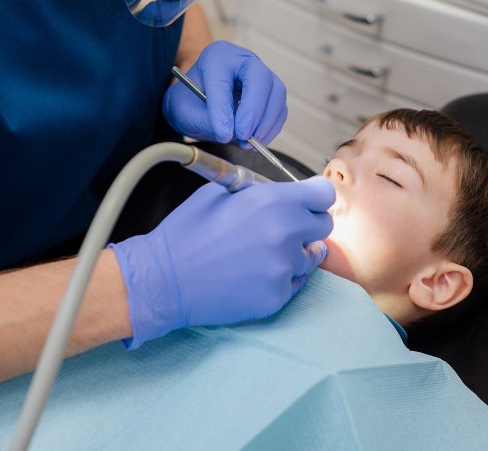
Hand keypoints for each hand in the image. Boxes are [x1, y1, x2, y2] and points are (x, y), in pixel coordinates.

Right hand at [109, 176, 334, 348]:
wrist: (163, 281)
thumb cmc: (186, 233)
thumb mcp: (218, 193)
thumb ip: (258, 191)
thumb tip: (280, 193)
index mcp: (272, 202)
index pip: (324, 194)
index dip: (313, 198)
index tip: (304, 204)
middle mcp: (285, 233)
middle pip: (323, 225)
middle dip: (306, 225)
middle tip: (281, 231)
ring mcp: (283, 268)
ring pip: (311, 258)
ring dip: (295, 254)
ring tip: (262, 255)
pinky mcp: (276, 297)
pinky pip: (294, 283)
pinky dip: (279, 279)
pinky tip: (252, 276)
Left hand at [163, 41, 286, 145]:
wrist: (197, 103)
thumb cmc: (190, 102)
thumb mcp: (185, 111)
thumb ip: (205, 120)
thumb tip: (228, 133)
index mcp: (216, 57)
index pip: (223, 80)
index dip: (223, 108)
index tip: (223, 133)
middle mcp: (243, 61)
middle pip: (260, 78)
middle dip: (254, 111)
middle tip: (243, 135)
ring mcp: (262, 75)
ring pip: (276, 94)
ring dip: (266, 123)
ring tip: (247, 142)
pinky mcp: (272, 93)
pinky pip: (280, 110)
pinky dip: (271, 128)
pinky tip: (256, 141)